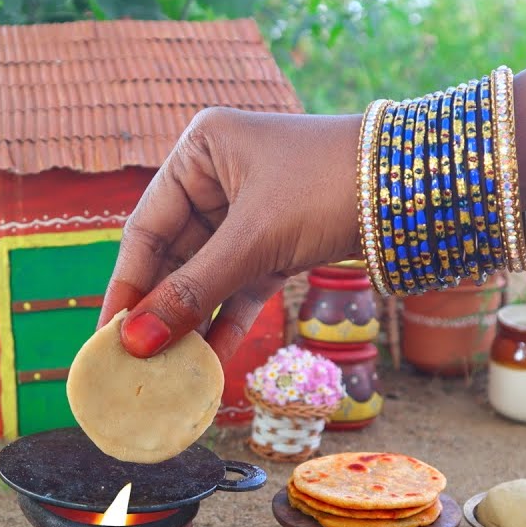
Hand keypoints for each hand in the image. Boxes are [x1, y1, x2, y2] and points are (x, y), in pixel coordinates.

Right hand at [99, 107, 362, 361]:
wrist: (418, 186)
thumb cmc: (329, 188)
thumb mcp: (254, 241)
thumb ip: (194, 293)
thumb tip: (136, 344)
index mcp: (199, 152)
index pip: (145, 229)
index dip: (127, 287)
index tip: (107, 336)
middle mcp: (215, 178)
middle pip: (171, 257)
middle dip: (158, 312)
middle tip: (133, 364)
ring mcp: (245, 213)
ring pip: (204, 278)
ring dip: (189, 325)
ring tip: (166, 374)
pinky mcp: (274, 244)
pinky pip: (237, 289)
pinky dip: (225, 324)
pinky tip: (207, 366)